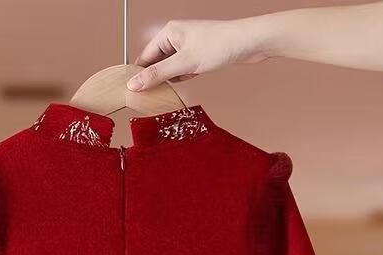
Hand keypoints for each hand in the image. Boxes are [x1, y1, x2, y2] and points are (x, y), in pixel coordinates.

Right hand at [126, 18, 271, 91]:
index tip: (134, 92)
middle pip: (157, 63)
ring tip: (182, 80)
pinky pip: (184, 69)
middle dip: (158, 78)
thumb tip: (134, 84)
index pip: (145, 56)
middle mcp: (176, 37)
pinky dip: (185, 76)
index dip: (140, 75)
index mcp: (168, 32)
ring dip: (173, 78)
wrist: (248, 43)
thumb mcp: (183, 63)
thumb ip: (157, 75)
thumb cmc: (219, 45)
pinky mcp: (199, 54)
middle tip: (156, 94)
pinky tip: (192, 76)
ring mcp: (188, 46)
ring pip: (171, 68)